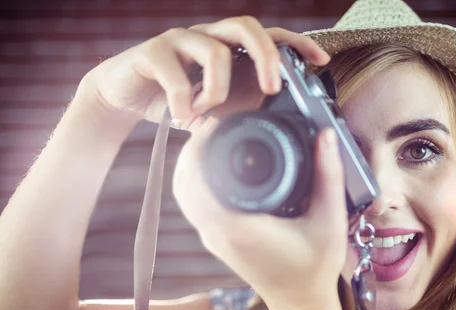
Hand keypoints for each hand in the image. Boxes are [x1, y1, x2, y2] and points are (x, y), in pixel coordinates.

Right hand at [76, 16, 329, 139]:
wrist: (123, 96)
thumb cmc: (176, 99)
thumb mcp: (216, 108)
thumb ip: (240, 108)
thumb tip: (274, 126)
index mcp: (228, 48)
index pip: (269, 36)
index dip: (297, 44)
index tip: (321, 61)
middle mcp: (207, 36)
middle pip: (246, 26)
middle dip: (266, 57)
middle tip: (271, 89)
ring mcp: (180, 40)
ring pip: (214, 50)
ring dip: (216, 91)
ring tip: (205, 115)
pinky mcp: (152, 51)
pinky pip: (175, 73)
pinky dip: (184, 102)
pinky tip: (182, 120)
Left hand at [173, 120, 348, 309]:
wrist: (300, 303)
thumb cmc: (315, 267)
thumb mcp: (330, 220)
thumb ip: (329, 175)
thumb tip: (327, 136)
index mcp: (239, 227)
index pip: (199, 178)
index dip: (199, 145)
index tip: (217, 123)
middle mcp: (218, 233)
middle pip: (183, 183)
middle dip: (192, 149)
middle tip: (215, 125)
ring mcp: (213, 239)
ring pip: (183, 194)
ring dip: (190, 165)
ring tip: (212, 140)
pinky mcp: (215, 241)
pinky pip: (193, 205)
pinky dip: (195, 181)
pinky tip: (212, 167)